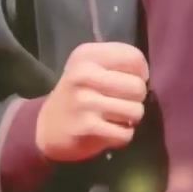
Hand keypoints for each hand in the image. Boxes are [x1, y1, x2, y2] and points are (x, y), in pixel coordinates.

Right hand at [36, 41, 148, 161]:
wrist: (47, 128)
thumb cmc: (77, 94)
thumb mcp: (89, 67)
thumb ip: (117, 63)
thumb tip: (145, 77)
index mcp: (87, 55)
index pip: (134, 58)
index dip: (140, 74)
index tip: (127, 82)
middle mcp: (84, 75)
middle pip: (138, 86)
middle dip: (135, 99)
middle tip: (120, 103)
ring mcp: (85, 102)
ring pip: (135, 111)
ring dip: (129, 119)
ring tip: (114, 118)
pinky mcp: (88, 127)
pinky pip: (126, 133)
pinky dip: (121, 136)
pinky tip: (108, 131)